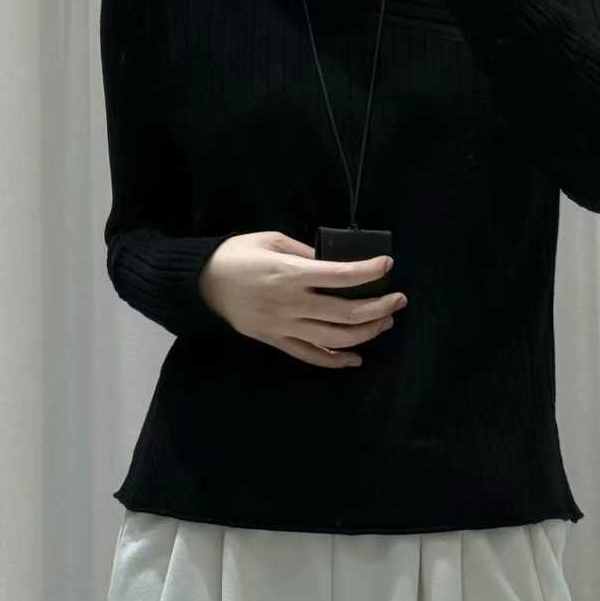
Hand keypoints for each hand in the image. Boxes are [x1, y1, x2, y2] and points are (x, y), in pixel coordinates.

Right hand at [198, 230, 407, 369]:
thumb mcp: (270, 239)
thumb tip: (333, 259)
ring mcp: (284, 327)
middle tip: (398, 299)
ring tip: (384, 322)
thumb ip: (304, 251)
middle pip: (345, 313)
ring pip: (334, 339)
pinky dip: (336, 361)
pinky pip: (310, 356)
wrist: (201, 283)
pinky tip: (356, 358)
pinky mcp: (275, 341)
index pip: (341, 275)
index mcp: (290, 274)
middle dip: (379, 307)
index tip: (387, 264)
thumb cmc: (236, 255)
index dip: (370, 271)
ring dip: (365, 333)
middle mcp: (291, 304)